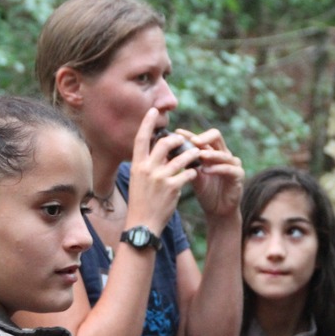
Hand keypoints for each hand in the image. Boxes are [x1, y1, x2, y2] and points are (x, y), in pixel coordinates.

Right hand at [125, 108, 199, 231]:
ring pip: (181, 157)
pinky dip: (193, 172)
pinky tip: (195, 174)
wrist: (142, 225)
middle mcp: (148, 169)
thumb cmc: (141, 203)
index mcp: (137, 166)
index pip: (141, 138)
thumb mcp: (139, 182)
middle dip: (176, 139)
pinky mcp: (173, 188)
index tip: (154, 110)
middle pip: (164, 143)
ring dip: (192, 154)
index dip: (147, 123)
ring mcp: (160, 178)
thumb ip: (147, 166)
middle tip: (183, 140)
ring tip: (197, 153)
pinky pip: (188, 174)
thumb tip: (159, 153)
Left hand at [177, 127, 243, 220]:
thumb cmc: (206, 192)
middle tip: (192, 141)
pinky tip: (205, 170)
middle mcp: (223, 154)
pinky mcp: (238, 175)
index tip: (177, 132)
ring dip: (210, 154)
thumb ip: (187, 164)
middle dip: (204, 137)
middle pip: (216, 136)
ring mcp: (233, 164)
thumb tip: (169, 152)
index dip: (190, 134)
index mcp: (212, 152)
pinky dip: (217, 168)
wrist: (217, 210)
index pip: (202, 137)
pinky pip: (229, 169)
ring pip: (223, 154)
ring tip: (199, 155)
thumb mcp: (194, 176)